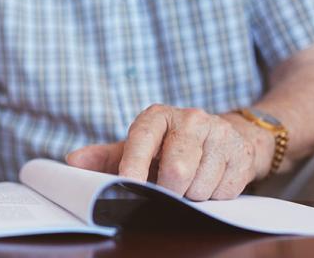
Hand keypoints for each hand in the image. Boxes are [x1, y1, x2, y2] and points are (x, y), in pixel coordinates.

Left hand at [66, 105, 257, 200]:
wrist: (221, 135)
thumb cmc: (168, 145)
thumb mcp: (137, 147)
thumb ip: (104, 157)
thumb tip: (72, 162)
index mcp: (157, 116)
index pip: (142, 140)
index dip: (134, 165)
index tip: (127, 184)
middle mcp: (190, 119)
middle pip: (176, 170)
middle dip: (168, 190)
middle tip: (166, 189)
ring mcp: (219, 134)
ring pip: (200, 185)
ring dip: (192, 195)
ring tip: (188, 182)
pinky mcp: (241, 153)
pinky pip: (224, 191)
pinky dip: (214, 196)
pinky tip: (210, 180)